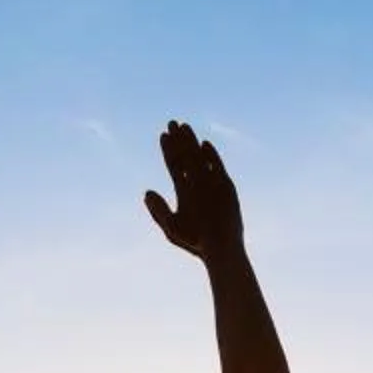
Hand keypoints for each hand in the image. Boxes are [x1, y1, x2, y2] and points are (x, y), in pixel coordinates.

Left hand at [143, 118, 243, 259]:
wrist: (220, 249)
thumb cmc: (195, 243)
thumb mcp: (171, 227)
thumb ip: (158, 211)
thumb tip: (146, 192)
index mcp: (184, 191)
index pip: (174, 165)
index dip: (168, 150)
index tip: (163, 135)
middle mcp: (198, 184)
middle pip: (186, 157)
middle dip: (179, 140)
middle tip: (171, 123)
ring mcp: (212, 183)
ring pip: (200, 158)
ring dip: (192, 142)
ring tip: (184, 127)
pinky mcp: (226, 186)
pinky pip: (218, 167)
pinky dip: (211, 156)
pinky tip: (203, 145)